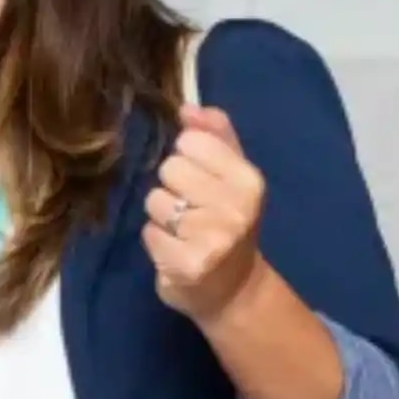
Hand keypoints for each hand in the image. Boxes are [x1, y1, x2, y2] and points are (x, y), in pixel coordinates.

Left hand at [144, 104, 269, 320]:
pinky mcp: (187, 265)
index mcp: (249, 180)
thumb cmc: (229, 223)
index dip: (188, 158)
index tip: (203, 182)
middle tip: (192, 211)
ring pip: (155, 201)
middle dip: (173, 188)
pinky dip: (157, 242)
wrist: (235, 291)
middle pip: (169, 169)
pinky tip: (177, 252)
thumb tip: (187, 108)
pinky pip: (149, 233)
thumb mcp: (233, 174)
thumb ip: (215, 135)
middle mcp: (235, 208)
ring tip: (185, 232)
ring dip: (163, 217)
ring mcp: (212, 238)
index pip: (190, 141)